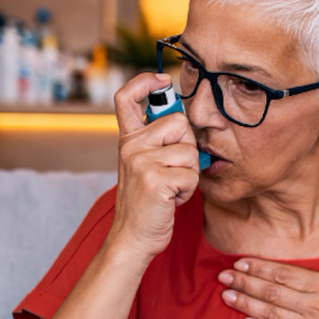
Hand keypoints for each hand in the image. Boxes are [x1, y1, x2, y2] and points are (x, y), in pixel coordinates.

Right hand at [109, 72, 199, 258]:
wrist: (132, 239)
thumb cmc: (147, 204)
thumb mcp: (144, 165)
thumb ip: (157, 141)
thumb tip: (184, 118)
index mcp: (128, 140)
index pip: (126, 98)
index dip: (144, 82)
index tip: (162, 80)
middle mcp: (131, 146)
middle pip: (179, 122)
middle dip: (187, 147)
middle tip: (173, 171)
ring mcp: (141, 162)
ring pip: (190, 151)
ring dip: (189, 173)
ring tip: (171, 188)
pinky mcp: (155, 180)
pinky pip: (191, 175)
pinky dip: (188, 191)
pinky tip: (171, 199)